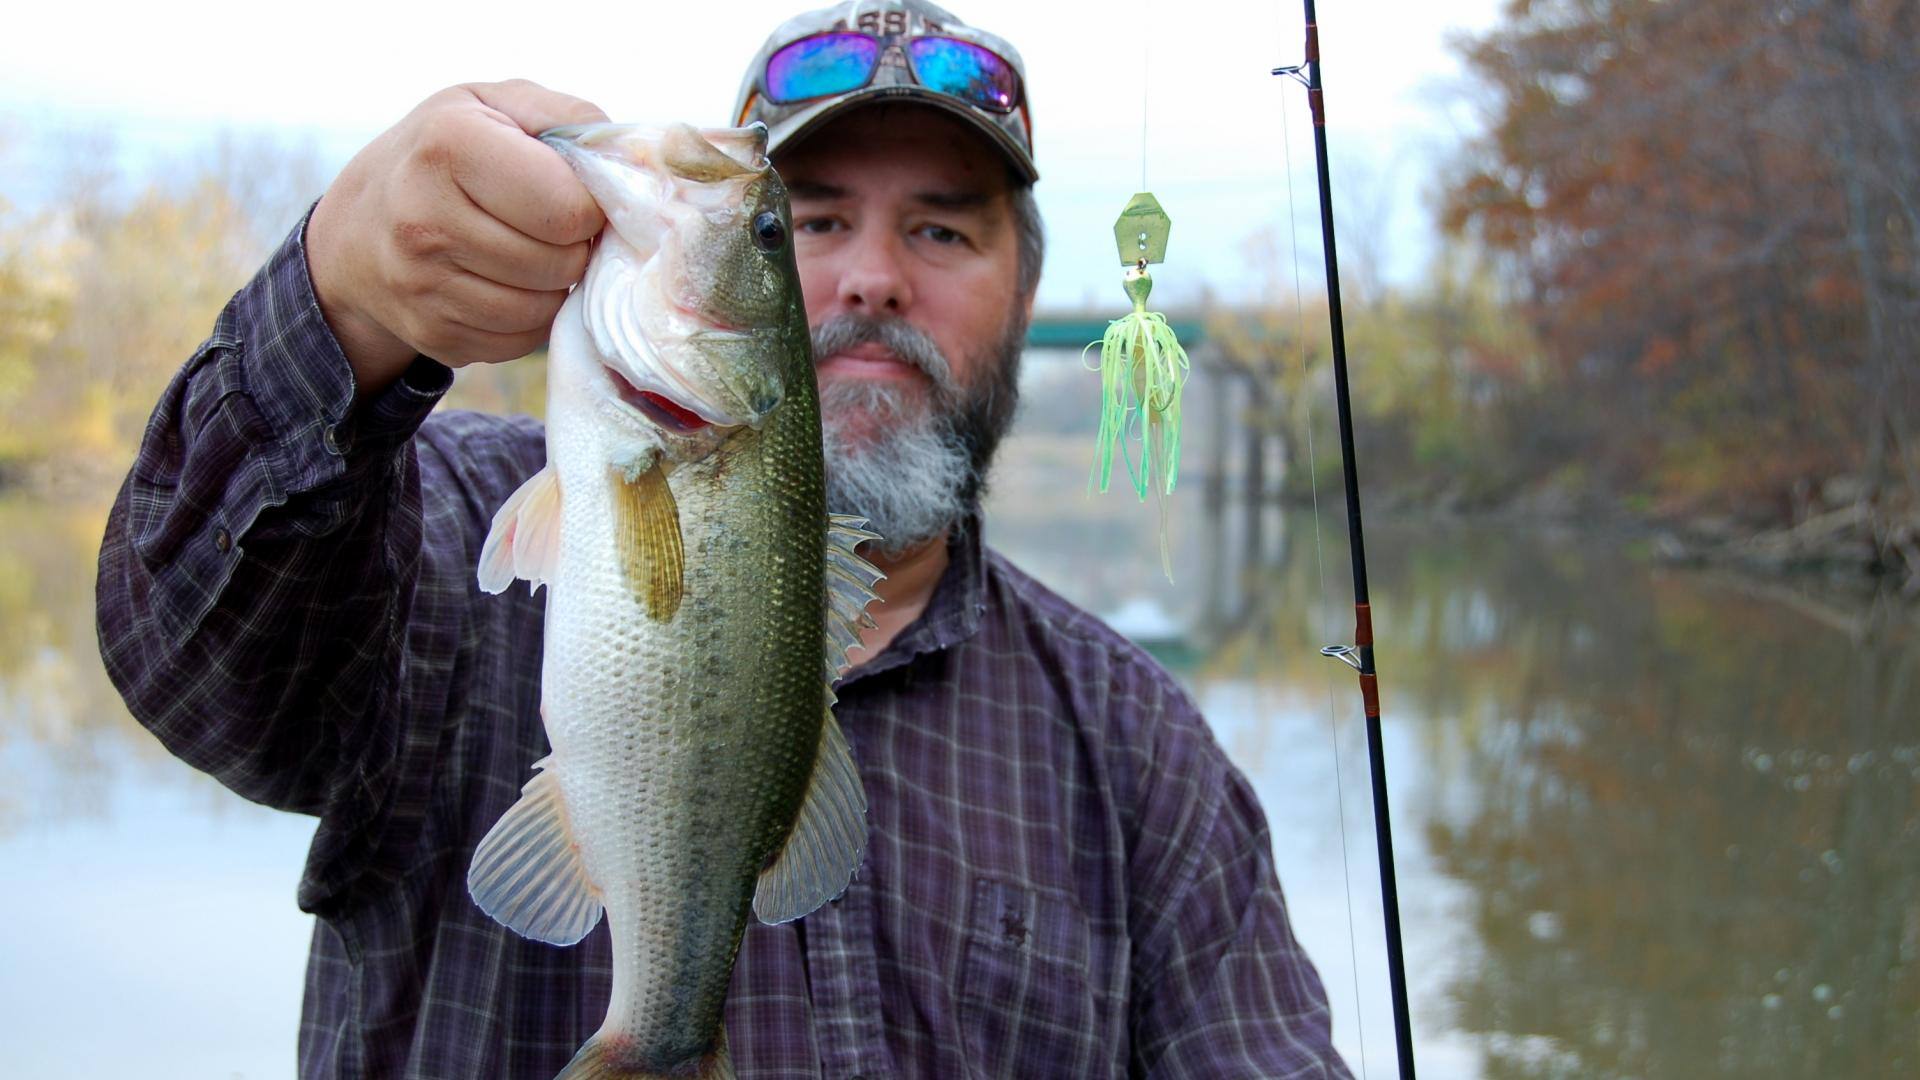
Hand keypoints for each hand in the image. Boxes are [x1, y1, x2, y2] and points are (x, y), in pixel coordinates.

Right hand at [307, 79, 608, 398]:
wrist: (359, 225)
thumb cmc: (448, 154)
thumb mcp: (496, 106)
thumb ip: (569, 119)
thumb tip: (633, 166)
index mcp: (449, 146)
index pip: (566, 208)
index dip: (587, 206)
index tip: (571, 194)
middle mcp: (423, 217)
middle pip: (559, 263)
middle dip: (573, 246)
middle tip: (553, 228)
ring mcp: (421, 284)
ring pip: (543, 308)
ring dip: (556, 284)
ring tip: (533, 252)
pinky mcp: (432, 334)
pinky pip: (520, 339)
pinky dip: (531, 316)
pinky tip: (510, 284)